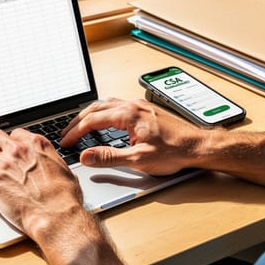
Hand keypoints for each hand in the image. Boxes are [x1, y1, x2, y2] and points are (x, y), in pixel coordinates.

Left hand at [0, 128, 86, 239]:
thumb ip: (54, 164)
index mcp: (37, 145)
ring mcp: (4, 164)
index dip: (10, 142)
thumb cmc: (64, 198)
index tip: (8, 149)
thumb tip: (55, 168)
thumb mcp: (65, 172)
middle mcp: (18, 151)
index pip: (16, 134)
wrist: (55, 216)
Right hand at [60, 98, 206, 175]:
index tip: (66, 142)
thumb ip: (109, 158)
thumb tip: (86, 156)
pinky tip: (105, 121)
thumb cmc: (174, 152)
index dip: (75, 132)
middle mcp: (133, 106)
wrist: (198, 146)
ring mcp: (140, 106)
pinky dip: (104, 113)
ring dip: (90, 114)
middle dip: (78, 121)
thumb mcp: (138, 160)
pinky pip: (117, 106)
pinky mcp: (146, 110)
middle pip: (96, 108)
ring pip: (107, 104)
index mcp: (128, 114)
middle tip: (66, 133)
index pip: (92, 121)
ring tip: (81, 125)